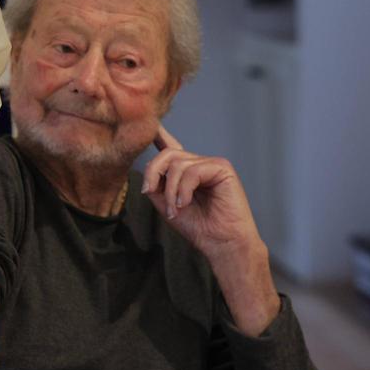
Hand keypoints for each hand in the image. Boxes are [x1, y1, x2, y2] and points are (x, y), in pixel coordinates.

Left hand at [142, 125, 279, 334]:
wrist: (221, 243)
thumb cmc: (199, 227)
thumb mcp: (166, 204)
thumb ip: (156, 185)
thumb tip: (147, 170)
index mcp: (187, 172)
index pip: (171, 148)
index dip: (160, 136)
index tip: (151, 126)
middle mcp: (199, 164)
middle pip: (167, 155)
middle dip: (153, 173)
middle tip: (149, 192)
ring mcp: (211, 164)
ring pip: (177, 164)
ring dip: (170, 189)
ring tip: (175, 209)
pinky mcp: (222, 168)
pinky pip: (193, 171)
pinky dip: (183, 189)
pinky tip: (185, 203)